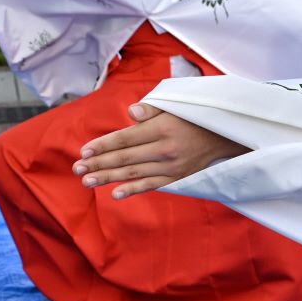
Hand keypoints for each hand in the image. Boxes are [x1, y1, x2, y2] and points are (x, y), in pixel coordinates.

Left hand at [73, 104, 248, 197]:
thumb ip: (152, 109)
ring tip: (87, 181)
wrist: (223, 137)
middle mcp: (164, 149)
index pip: (125, 138)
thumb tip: (132, 112)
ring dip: (108, 178)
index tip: (84, 152)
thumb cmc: (193, 118)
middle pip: (125, 158)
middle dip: (98, 163)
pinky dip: (133, 189)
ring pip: (133, 173)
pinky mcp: (176, 177)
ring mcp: (171, 166)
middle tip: (77, 169)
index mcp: (161, 129)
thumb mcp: (175, 107)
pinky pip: (151, 185)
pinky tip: (115, 193)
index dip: (103, 145)